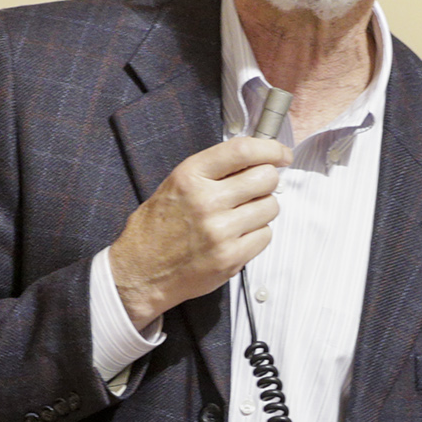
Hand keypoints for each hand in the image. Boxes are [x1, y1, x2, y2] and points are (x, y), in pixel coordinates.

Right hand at [108, 137, 290, 328]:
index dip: (270, 148)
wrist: (140, 273)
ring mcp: (220, 231)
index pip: (242, 150)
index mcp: (190, 176)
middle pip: (265, 178)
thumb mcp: (175, 186)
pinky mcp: (230, 257)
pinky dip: (257, 234)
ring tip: (242, 216)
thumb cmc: (156, 229)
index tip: (280, 154)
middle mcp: (206, 201)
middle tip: (258, 189)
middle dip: (268, 181)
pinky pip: (265, 236)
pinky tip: (238, 236)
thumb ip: (212, 172)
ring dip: (262, 209)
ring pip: (270, 207)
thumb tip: (254, 160)